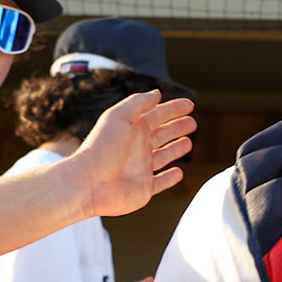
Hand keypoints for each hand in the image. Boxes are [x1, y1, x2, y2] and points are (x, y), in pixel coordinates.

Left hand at [65, 91, 195, 218]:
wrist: (89, 183)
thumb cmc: (101, 148)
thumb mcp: (118, 116)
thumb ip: (138, 103)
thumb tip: (157, 93)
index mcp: (132, 129)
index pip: (157, 115)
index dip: (173, 109)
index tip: (190, 104)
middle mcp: (137, 147)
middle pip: (162, 134)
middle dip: (177, 127)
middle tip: (192, 122)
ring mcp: (141, 168)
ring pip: (164, 156)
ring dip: (176, 149)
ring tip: (188, 142)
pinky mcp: (144, 188)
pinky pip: (161, 182)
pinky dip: (171, 178)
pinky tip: (179, 173)